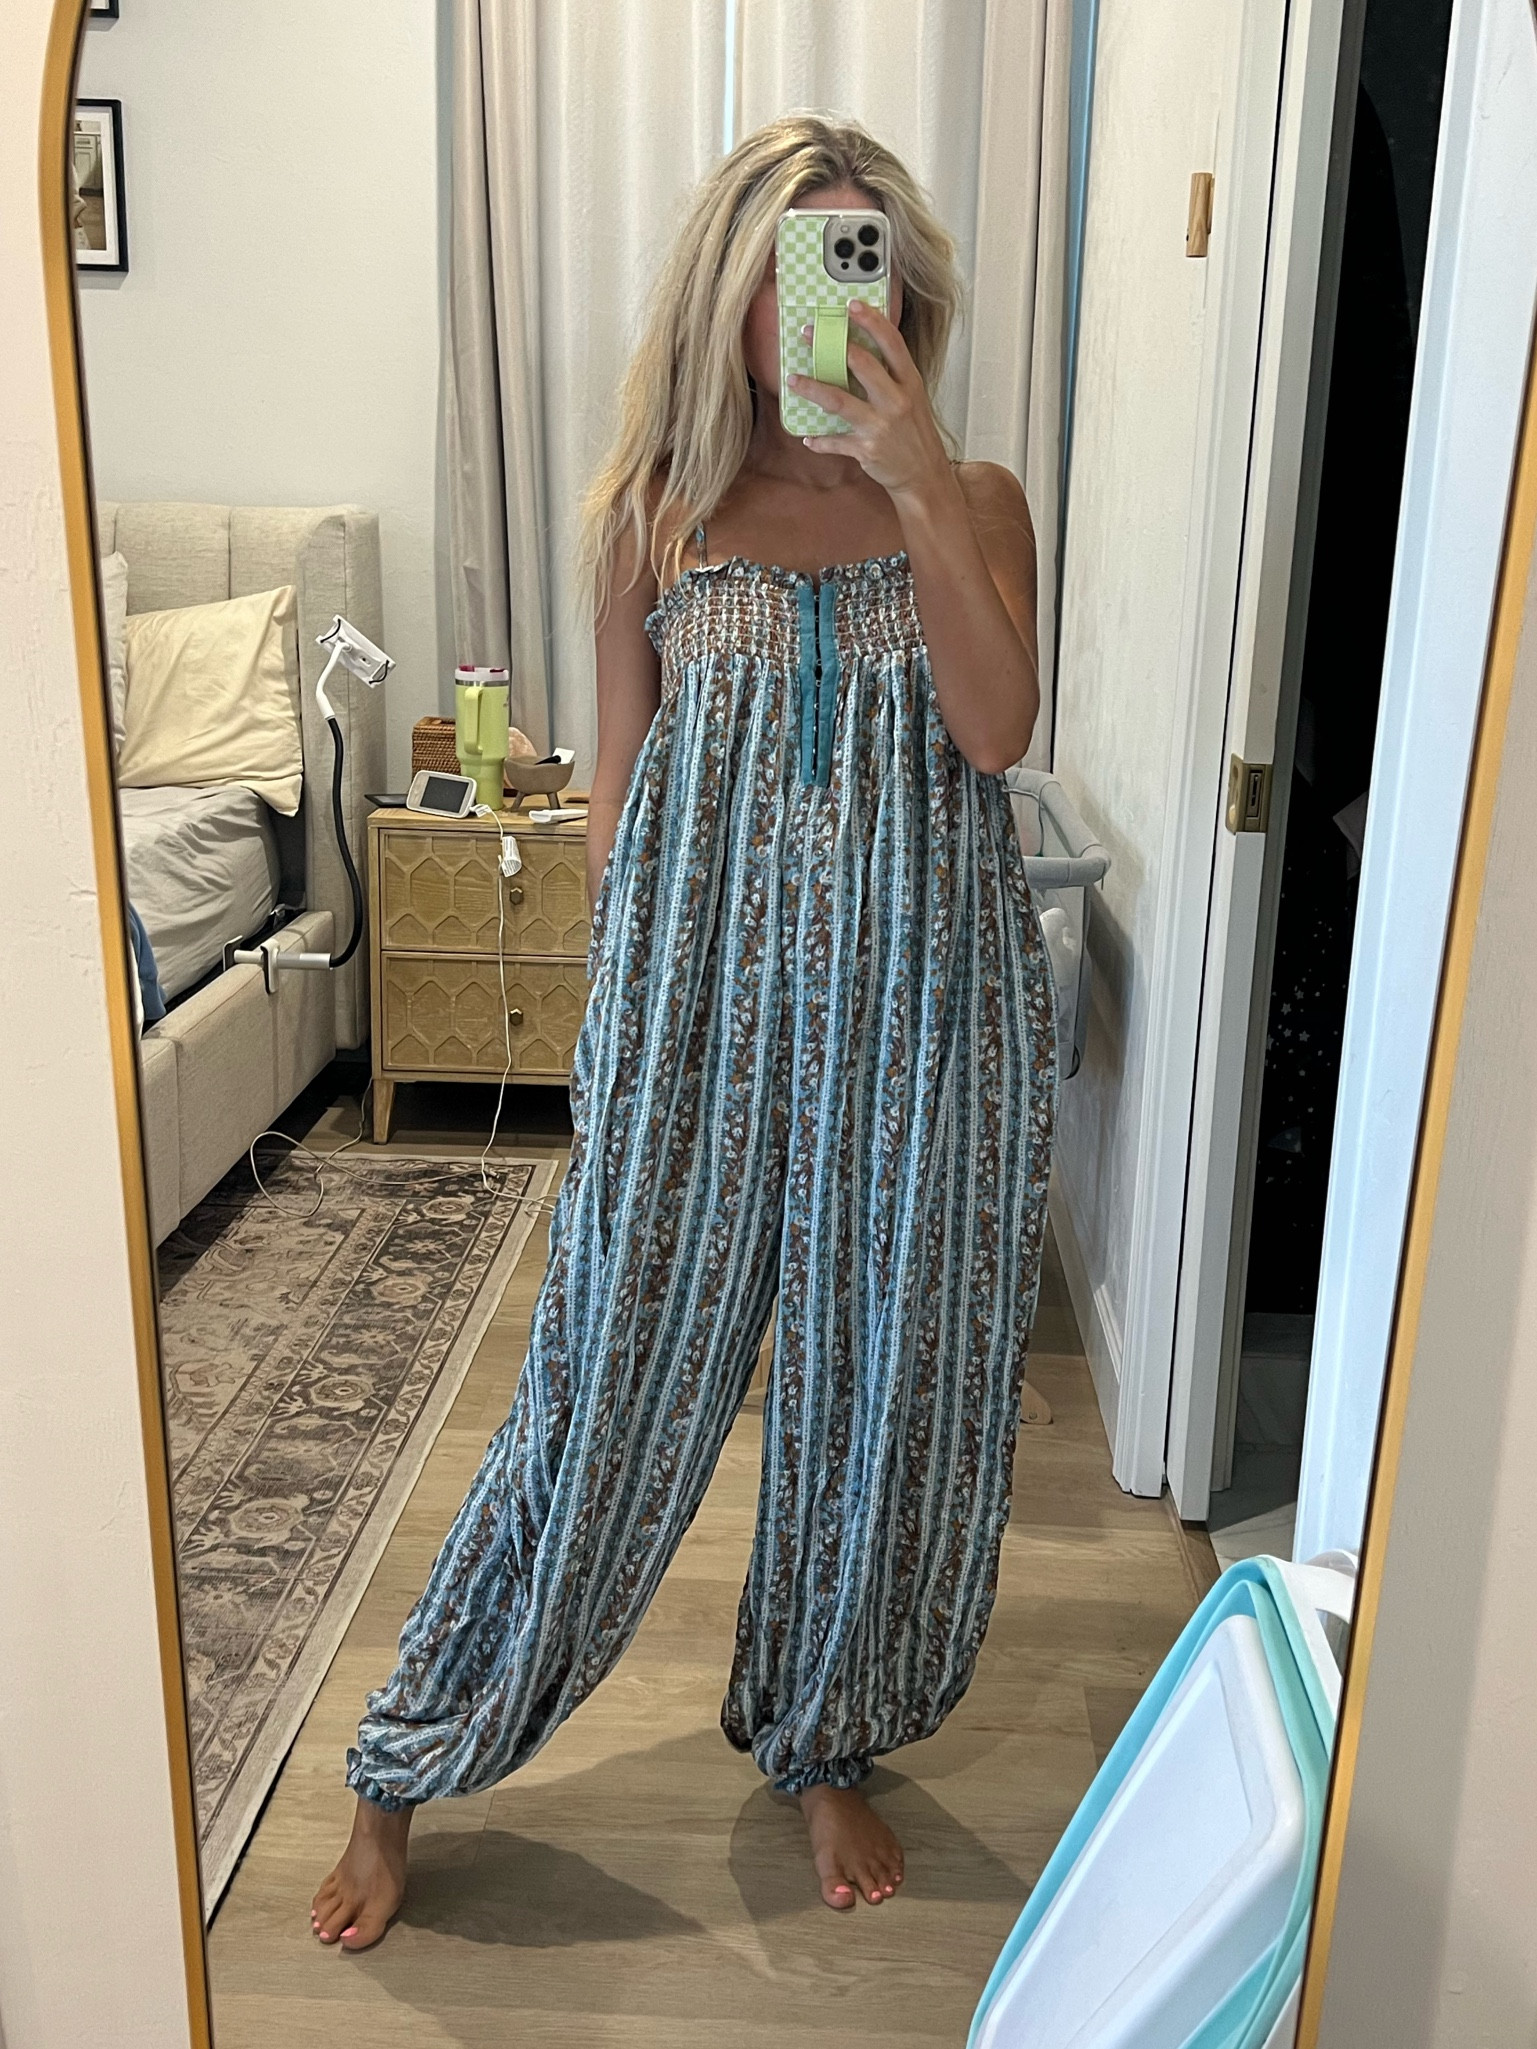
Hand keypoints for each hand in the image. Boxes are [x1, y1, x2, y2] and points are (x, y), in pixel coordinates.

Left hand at [789, 300, 953, 502]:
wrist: (924, 475)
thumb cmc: (915, 435)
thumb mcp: (912, 399)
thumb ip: (890, 377)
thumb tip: (858, 354)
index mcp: (909, 383)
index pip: (892, 343)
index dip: (871, 321)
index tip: (852, 306)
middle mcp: (896, 401)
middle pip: (862, 364)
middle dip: (832, 346)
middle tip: (808, 336)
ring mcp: (881, 426)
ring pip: (839, 401)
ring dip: (812, 388)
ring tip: (793, 380)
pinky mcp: (867, 450)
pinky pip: (835, 442)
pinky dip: (819, 440)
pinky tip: (808, 437)